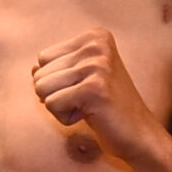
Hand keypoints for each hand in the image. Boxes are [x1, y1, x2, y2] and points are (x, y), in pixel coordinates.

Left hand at [31, 27, 164, 160]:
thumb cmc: (104, 107)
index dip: (57, 81)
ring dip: (60, 106)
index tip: (85, 88)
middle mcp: (97, 45)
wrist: (139, 135)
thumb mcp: (81, 76)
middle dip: (57, 94)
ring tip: (88, 107)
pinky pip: (51, 104)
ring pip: (41, 88)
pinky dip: (65, 117)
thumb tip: (33, 68)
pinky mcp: (94, 88)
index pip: (43, 58)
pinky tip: (91, 115)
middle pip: (39, 72)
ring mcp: (97, 65)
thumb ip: (55, 66)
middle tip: (88, 101)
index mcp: (95, 36)